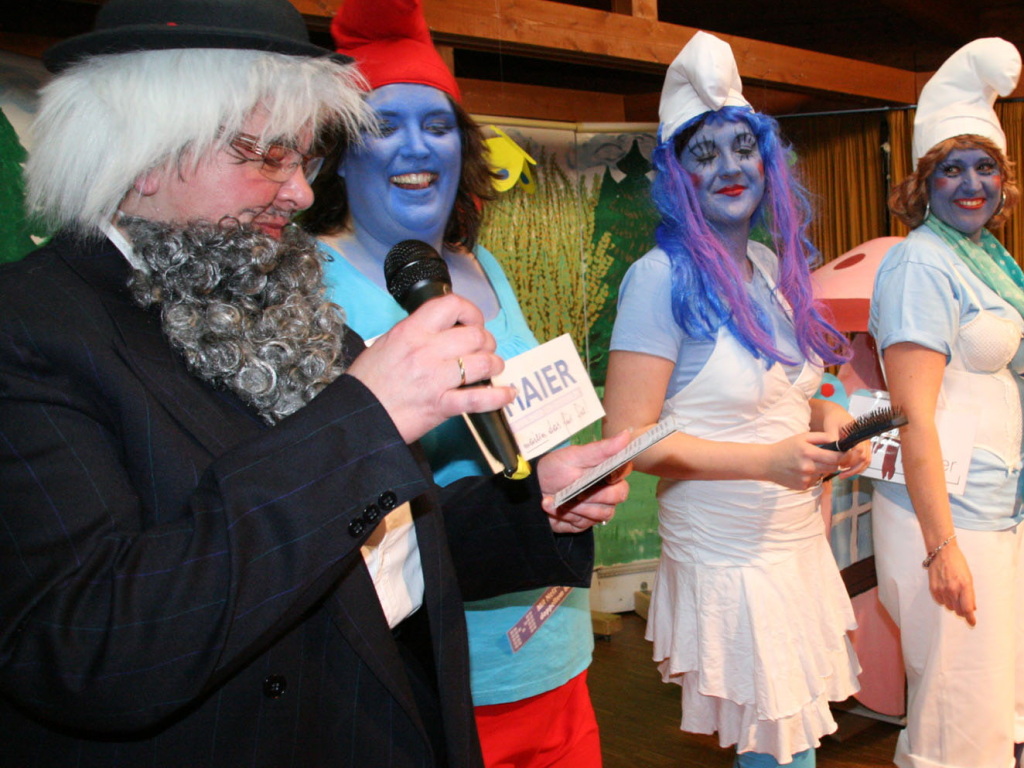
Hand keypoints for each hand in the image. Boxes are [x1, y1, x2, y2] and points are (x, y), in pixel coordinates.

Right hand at [346, 294, 514, 443]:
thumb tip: (440, 328)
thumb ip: (414, 333)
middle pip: (475, 335)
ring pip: (483, 363)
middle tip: (483, 350)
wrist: (357, 418)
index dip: (470, 311)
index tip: (472, 321)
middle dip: (487, 342)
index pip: (451, 305)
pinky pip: (480, 398)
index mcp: (411, 331)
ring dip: (495, 365)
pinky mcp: (442, 405)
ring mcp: (436, 378)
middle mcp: (426, 351)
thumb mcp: (385, 344)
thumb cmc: (368, 384)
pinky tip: (507, 394)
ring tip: (492, 369)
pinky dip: (499, 396)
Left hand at [537, 430, 631, 532]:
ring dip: (578, 505)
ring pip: (603, 512)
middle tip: (574, 490)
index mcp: (606, 469)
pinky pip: (586, 522)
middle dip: (594, 493)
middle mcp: (608, 489)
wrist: (533, 489)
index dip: (615, 474)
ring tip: (558, 498)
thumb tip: (626, 434)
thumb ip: (600, 449)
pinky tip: (555, 507)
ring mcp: (599, 507)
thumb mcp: (574, 456)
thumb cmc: (554, 468)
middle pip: (619, 495)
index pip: (624, 470)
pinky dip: (567, 515)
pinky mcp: (586, 522)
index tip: (600, 475)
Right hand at [764, 432, 844, 489]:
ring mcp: (805, 479)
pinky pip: (815, 481)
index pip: (835, 458)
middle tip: (826, 457)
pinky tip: (802, 471)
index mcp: (809, 453)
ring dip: (822, 469)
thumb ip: (821, 437)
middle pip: (833, 467)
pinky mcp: (803, 486)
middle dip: (833, 462)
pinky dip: (812, 476)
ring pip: (824, 474)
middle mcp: (808, 467)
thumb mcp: (802, 437)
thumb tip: (838, 440)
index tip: (844, 453)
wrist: (766, 463)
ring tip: (809, 463)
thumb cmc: (785, 447)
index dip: (843, 455)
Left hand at [822, 410, 871, 479]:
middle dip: (853, 468)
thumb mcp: (831, 428)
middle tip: (840, 475)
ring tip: (842, 475)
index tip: (840, 466)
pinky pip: (863, 461)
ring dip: (855, 470)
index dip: (851, 460)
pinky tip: (846, 471)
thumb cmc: (833, 420)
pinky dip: (856, 468)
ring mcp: (865, 444)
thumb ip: (834, 439)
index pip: (859, 450)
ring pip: (866, 462)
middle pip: (865, 458)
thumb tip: (836, 451)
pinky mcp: (863, 449)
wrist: (837, 416)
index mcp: (858, 433)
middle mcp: (865, 439)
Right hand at [927, 539, 976, 625]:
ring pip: (949, 607)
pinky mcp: (933, 589)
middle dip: (962, 610)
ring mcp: (941, 590)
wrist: (942, 553)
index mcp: (964, 586)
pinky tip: (946, 591)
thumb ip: (970, 594)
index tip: (972, 623)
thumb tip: (971, 608)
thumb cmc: (957, 563)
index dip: (970, 618)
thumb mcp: (969, 578)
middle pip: (958, 610)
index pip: (967, 608)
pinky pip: (940, 602)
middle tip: (963, 605)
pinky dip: (944, 600)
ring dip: (953, 604)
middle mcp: (952, 590)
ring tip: (953, 593)